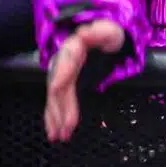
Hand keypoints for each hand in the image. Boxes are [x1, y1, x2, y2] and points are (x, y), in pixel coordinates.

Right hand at [44, 19, 125, 140]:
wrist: (106, 36)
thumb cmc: (110, 33)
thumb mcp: (110, 30)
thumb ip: (100, 31)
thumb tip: (85, 33)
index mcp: (74, 48)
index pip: (65, 60)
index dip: (60, 73)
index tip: (57, 87)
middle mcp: (64, 63)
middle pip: (60, 87)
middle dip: (60, 108)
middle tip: (65, 128)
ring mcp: (64, 74)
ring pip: (56, 98)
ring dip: (56, 118)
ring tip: (58, 136)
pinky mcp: (67, 84)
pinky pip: (58, 101)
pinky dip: (55, 117)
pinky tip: (56, 131)